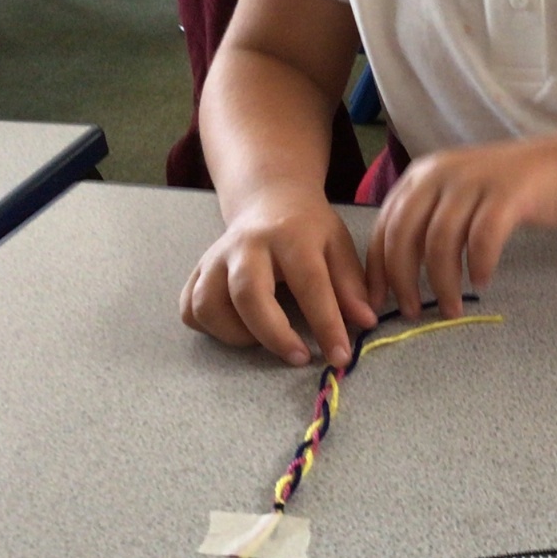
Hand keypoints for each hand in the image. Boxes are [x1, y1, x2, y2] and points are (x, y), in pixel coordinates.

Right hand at [181, 189, 376, 366]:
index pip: (309, 283)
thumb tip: (366, 322)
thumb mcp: (339, 246)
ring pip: (208, 305)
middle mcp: (245, 245)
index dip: (326, 324)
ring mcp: (215, 259)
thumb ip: (352, 285)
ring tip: (267, 339)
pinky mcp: (197, 273)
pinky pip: (190, 309)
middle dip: (274, 334)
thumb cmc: (309, 229)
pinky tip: (240, 329)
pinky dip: (211, 329)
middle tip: (300, 357)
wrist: (269, 200)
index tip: (341, 356)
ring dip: (237, 335)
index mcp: (289, 236)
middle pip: (247, 294)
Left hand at [366, 139, 556, 317]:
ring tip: (452, 309)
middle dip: (404, 279)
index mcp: (419, 177)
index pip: (384, 226)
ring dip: (443, 283)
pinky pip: (483, 238)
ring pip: (440, 241)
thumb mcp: (451, 200)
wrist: (555, 168)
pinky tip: (482, 282)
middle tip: (412, 312)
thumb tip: (395, 276)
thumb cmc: (499, 194)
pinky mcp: (506, 194)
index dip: (378, 268)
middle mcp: (439, 174)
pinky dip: (479, 265)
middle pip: (404, 234)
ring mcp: (473, 181)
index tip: (379, 301)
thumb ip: (423, 226)